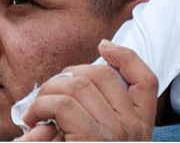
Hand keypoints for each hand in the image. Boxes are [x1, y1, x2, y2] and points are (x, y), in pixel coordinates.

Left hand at [13, 40, 157, 141]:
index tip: (103, 46)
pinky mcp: (93, 141)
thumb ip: (92, 115)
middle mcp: (134, 129)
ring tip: (35, 112)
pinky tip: (33, 121)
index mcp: (140, 128)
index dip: (125, 56)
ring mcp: (117, 134)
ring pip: (76, 84)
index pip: (146, 79)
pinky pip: (63, 104)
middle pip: (100, 74)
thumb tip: (69, 80)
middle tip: (46, 96)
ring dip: (47, 92)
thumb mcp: (96, 138)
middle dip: (66, 75)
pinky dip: (41, 106)